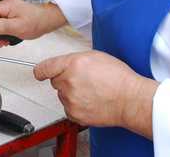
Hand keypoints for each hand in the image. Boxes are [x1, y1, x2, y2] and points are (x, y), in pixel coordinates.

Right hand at [0, 0, 66, 45]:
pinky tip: (7, 38)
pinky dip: (3, 31)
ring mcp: (9, 9)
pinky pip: (3, 22)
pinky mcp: (13, 14)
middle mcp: (6, 5)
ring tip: (2, 42)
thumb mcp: (17, 27)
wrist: (48, 20)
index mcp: (6, 5)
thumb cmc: (36, 22)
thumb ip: (1, 26)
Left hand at [34, 51, 157, 137]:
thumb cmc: (118, 78)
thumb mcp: (95, 56)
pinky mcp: (74, 113)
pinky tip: (90, 101)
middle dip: (65, 80)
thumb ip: (75, 59)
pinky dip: (76, 106)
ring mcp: (70, 99)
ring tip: (91, 91)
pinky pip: (68, 108)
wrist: (130, 99)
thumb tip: (65, 64)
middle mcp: (68, 81)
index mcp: (72, 64)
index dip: (41, 70)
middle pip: (55, 81)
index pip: (45, 67)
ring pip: (62, 95)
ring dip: (71, 93)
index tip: (39, 73)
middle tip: (83, 81)